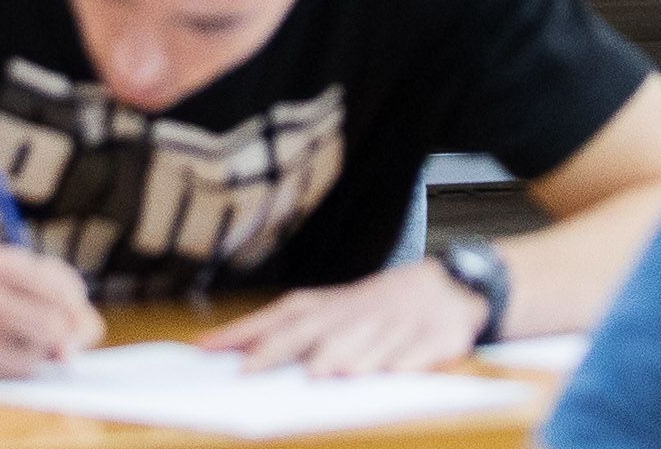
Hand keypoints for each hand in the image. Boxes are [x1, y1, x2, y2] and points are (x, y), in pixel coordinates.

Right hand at [0, 249, 104, 380]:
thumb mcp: (30, 278)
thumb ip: (68, 301)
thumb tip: (72, 354)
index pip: (61, 291)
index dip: (77, 313)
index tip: (74, 321)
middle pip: (49, 328)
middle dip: (60, 341)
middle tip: (53, 342)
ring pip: (28, 363)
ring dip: (36, 362)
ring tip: (24, 348)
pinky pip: (2, 383)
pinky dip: (10, 376)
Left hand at [203, 260, 489, 376]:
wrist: (451, 287)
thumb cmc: (375, 308)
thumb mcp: (330, 310)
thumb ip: (281, 329)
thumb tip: (222, 346)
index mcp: (331, 306)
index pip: (281, 316)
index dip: (247, 332)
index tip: (209, 349)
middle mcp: (359, 312)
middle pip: (315, 329)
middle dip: (282, 348)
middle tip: (252, 370)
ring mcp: (399, 324)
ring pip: (367, 341)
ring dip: (345, 356)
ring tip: (324, 373)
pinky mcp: (438, 338)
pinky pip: (422, 352)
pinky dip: (409, 361)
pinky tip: (396, 373)